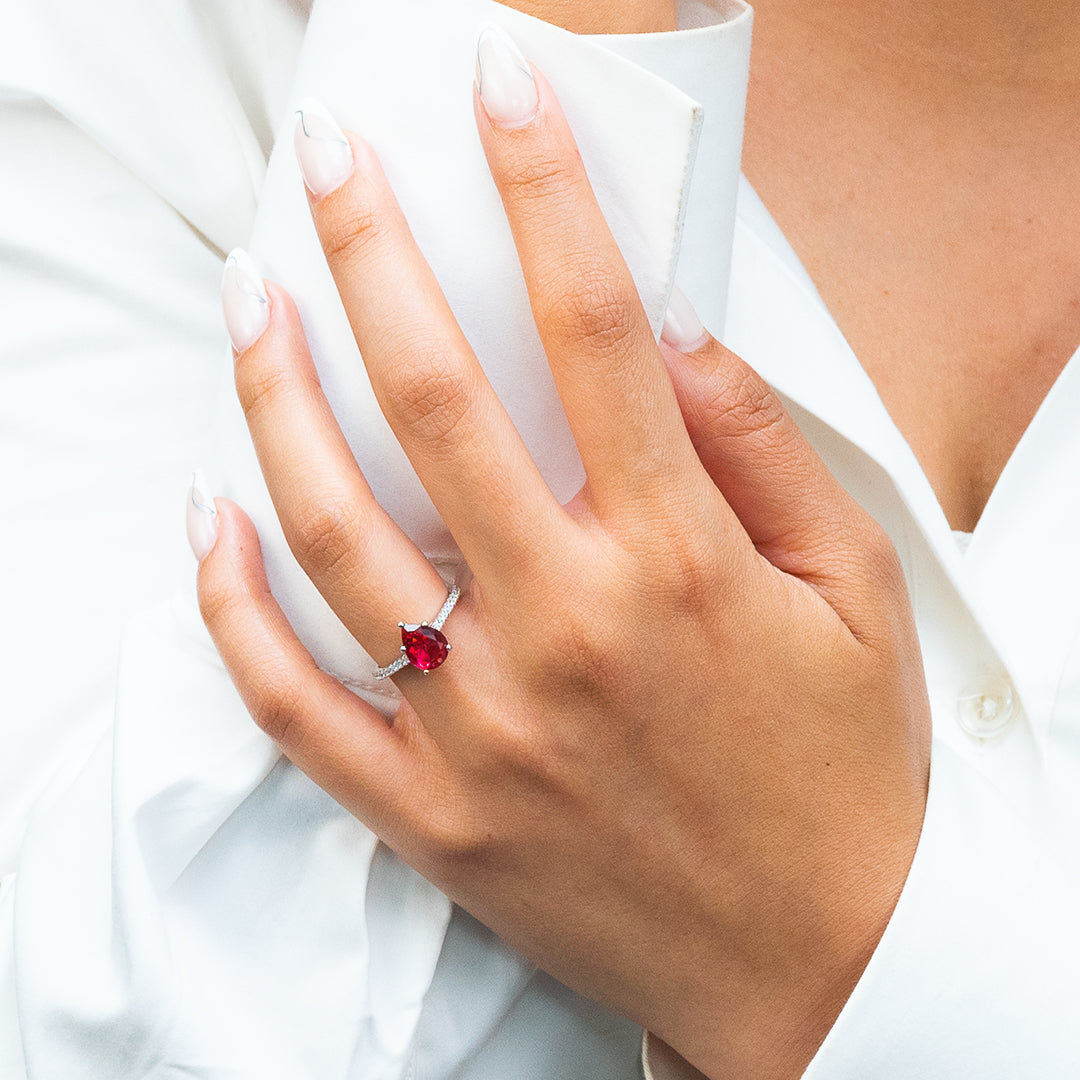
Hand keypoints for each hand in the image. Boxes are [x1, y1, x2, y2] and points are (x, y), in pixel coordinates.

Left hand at [196, 30, 929, 1079]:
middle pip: (432, 400)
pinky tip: (208, 518)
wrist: (817, 958)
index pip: (592, 329)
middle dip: (370, 251)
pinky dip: (233, 606)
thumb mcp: (856, 594)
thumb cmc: (838, 773)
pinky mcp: (430, 810)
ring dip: (276, 400)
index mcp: (674, 563)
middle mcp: (561, 630)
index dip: (543, 190)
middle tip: (326, 162)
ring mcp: (478, 726)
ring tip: (250, 305)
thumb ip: (763, 454)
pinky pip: (294, 701)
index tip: (500, 96)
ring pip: (332, 535)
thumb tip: (674, 339)